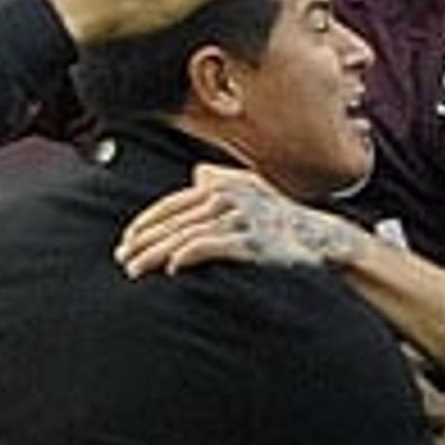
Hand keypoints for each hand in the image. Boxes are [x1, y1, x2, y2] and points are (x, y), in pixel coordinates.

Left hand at [117, 162, 355, 278]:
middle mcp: (228, 197)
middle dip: (143, 242)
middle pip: (173, 221)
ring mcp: (241, 219)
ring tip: (136, 270)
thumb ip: (223, 181)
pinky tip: (172, 268)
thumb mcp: (253, 192)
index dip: (146, 223)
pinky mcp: (252, 241)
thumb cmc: (282, 221)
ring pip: (185, 236)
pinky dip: (188, 255)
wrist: (321, 241)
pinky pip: (212, 247)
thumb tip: (198, 174)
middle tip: (123, 260)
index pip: (172, 204)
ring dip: (156, 254)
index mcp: (222, 185)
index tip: (127, 241)